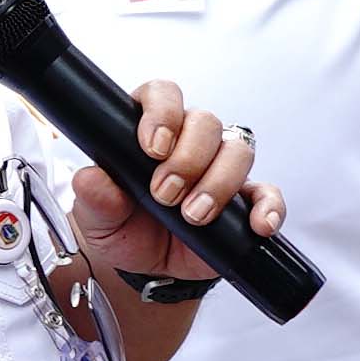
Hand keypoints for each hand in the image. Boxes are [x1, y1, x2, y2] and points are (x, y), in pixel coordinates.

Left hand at [64, 79, 281, 279]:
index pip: (163, 95)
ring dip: (218, 183)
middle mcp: (191, 141)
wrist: (148, 265)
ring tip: (194, 215)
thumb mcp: (97, 216)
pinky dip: (267, 206)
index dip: (162, 113)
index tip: (153, 147)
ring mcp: (222, 168)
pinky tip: (257, 223)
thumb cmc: (124, 227)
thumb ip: (94, 197)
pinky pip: (267, 192)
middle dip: (188, 159)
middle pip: (206, 122)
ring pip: (238, 151)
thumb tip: (91, 178)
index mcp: (152, 129)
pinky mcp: (246, 200)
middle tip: (165, 194)